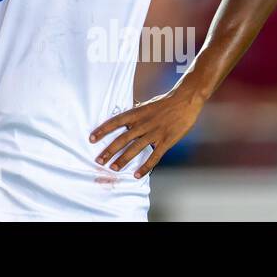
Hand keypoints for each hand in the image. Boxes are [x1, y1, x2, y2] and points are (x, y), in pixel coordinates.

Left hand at [89, 88, 203, 177]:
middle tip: (99, 160)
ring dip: (123, 159)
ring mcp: (155, 133)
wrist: (185, 101)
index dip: (103, 130)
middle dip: (109, 150)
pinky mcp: (166, 141)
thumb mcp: (146, 105)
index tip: (91, 138)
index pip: (115, 122)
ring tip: (113, 168)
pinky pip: (154, 157)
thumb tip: (122, 119)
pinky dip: (145, 167)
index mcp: (137, 113)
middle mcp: (143, 123)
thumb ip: (134, 114)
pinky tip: (136, 175)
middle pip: (122, 139)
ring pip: (135, 149)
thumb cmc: (164, 103)